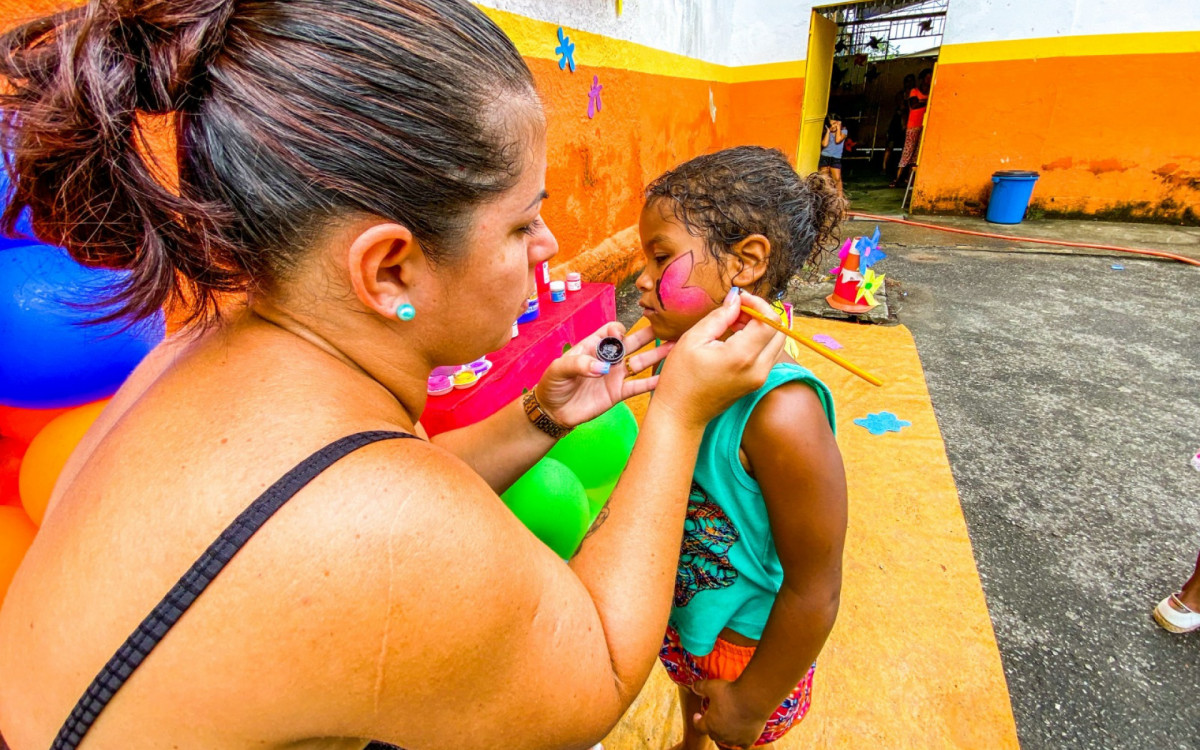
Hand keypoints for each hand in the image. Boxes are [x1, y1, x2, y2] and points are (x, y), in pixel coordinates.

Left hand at [534, 322, 672, 427]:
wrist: (553, 411)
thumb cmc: (552, 384)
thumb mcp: (559, 369)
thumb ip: (580, 364)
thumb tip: (602, 368)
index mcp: (593, 345)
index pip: (612, 330)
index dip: (618, 331)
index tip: (620, 337)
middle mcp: (608, 357)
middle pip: (633, 342)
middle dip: (650, 334)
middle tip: (669, 326)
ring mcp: (615, 375)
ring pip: (641, 362)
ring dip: (658, 354)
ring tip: (676, 346)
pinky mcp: (618, 393)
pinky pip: (638, 386)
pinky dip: (653, 382)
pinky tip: (668, 377)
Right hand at [652, 289, 784, 429]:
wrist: (681, 414)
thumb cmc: (681, 378)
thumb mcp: (693, 340)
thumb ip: (719, 317)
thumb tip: (736, 299)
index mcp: (741, 356)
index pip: (769, 321)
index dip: (758, 304)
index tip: (740, 299)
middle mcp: (758, 369)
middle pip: (779, 331)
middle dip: (762, 314)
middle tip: (738, 309)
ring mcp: (760, 378)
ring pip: (776, 342)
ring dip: (761, 327)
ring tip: (734, 322)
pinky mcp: (757, 382)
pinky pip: (768, 354)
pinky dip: (758, 340)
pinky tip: (736, 337)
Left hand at [691, 679, 771, 749]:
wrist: (753, 699)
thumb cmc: (731, 693)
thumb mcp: (712, 686)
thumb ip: (701, 687)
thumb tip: (694, 686)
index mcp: (710, 723)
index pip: (699, 726)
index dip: (697, 721)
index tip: (697, 715)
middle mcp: (721, 734)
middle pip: (713, 734)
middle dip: (712, 727)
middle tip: (715, 717)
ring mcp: (735, 739)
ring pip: (727, 741)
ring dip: (726, 734)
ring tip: (728, 725)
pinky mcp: (748, 740)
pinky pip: (743, 745)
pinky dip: (741, 740)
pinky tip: (742, 734)